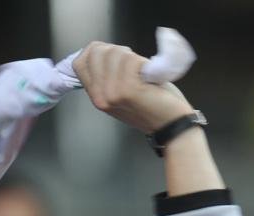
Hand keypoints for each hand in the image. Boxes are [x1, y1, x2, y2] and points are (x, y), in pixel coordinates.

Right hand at [73, 42, 192, 132]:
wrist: (173, 125)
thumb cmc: (153, 106)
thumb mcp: (120, 94)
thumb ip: (106, 78)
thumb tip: (100, 52)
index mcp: (96, 96)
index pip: (80, 61)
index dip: (98, 53)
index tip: (116, 60)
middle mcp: (100, 96)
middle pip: (96, 52)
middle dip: (116, 52)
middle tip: (133, 68)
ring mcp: (113, 92)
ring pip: (114, 53)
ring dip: (132, 58)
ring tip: (142, 75)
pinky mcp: (128, 89)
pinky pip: (131, 60)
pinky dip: (142, 63)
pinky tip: (149, 78)